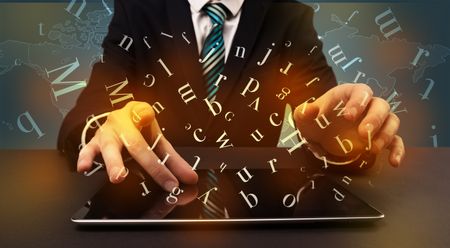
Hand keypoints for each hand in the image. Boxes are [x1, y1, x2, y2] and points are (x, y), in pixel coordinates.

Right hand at [76, 101, 197, 190]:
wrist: (116, 116)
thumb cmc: (139, 130)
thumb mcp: (156, 139)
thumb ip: (173, 159)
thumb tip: (190, 178)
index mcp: (143, 118)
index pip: (159, 138)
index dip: (166, 150)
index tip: (176, 159)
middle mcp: (124, 124)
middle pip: (138, 145)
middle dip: (152, 166)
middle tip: (165, 181)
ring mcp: (107, 133)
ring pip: (111, 147)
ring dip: (115, 163)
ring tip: (118, 177)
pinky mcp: (93, 142)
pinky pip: (88, 150)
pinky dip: (85, 159)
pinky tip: (84, 168)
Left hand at [294, 83, 404, 166]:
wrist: (321, 137)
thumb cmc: (316, 121)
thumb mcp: (305, 117)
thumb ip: (304, 112)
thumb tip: (309, 111)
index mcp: (350, 94)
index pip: (361, 91)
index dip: (358, 102)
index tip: (348, 116)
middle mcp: (368, 105)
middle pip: (381, 105)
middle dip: (374, 119)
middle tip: (363, 134)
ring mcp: (377, 121)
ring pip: (392, 121)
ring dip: (385, 134)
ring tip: (372, 149)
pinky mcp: (380, 138)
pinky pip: (396, 141)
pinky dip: (397, 151)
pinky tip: (393, 162)